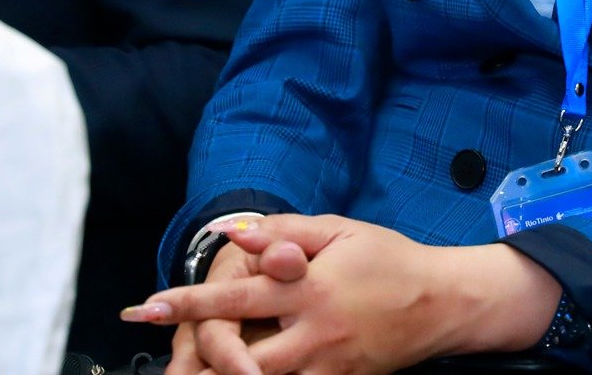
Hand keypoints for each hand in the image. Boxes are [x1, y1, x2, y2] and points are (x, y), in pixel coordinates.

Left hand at [126, 214, 560, 374]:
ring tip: (190, 372)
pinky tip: (248, 371)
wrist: (443, 303)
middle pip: (242, 359)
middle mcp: (313, 333)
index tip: (149, 306)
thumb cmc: (388, 258)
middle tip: (165, 365)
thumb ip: (287, 231)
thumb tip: (237, 234)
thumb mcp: (340, 230)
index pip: (237, 296)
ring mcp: (328, 366)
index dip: (190, 302)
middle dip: (199, 361)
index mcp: (308, 288)